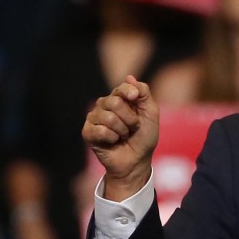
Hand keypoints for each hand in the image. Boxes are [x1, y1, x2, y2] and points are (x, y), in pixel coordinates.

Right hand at [82, 76, 158, 200]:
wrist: (137, 161)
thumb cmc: (144, 138)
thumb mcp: (151, 114)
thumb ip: (144, 94)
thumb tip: (129, 77)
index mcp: (120, 99)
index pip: (121, 87)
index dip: (129, 92)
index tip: (134, 98)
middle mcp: (104, 105)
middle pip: (114, 102)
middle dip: (130, 119)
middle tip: (132, 128)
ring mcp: (94, 118)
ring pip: (108, 117)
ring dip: (122, 131)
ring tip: (123, 136)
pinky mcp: (88, 132)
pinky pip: (100, 130)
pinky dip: (112, 138)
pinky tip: (112, 142)